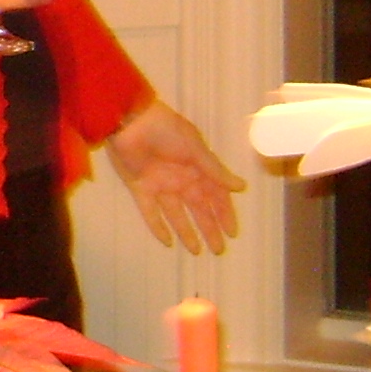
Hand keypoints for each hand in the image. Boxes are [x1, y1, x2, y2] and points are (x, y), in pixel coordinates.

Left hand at [106, 99, 244, 254]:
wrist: (129, 120)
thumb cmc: (166, 129)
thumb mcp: (195, 148)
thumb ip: (214, 170)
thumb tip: (241, 187)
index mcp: (197, 167)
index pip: (215, 195)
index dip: (224, 213)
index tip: (232, 232)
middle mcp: (181, 179)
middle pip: (198, 208)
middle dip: (209, 228)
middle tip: (219, 249)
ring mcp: (160, 185)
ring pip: (177, 214)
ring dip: (187, 231)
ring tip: (198, 251)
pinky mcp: (140, 188)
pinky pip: (150, 212)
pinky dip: (158, 226)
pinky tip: (167, 242)